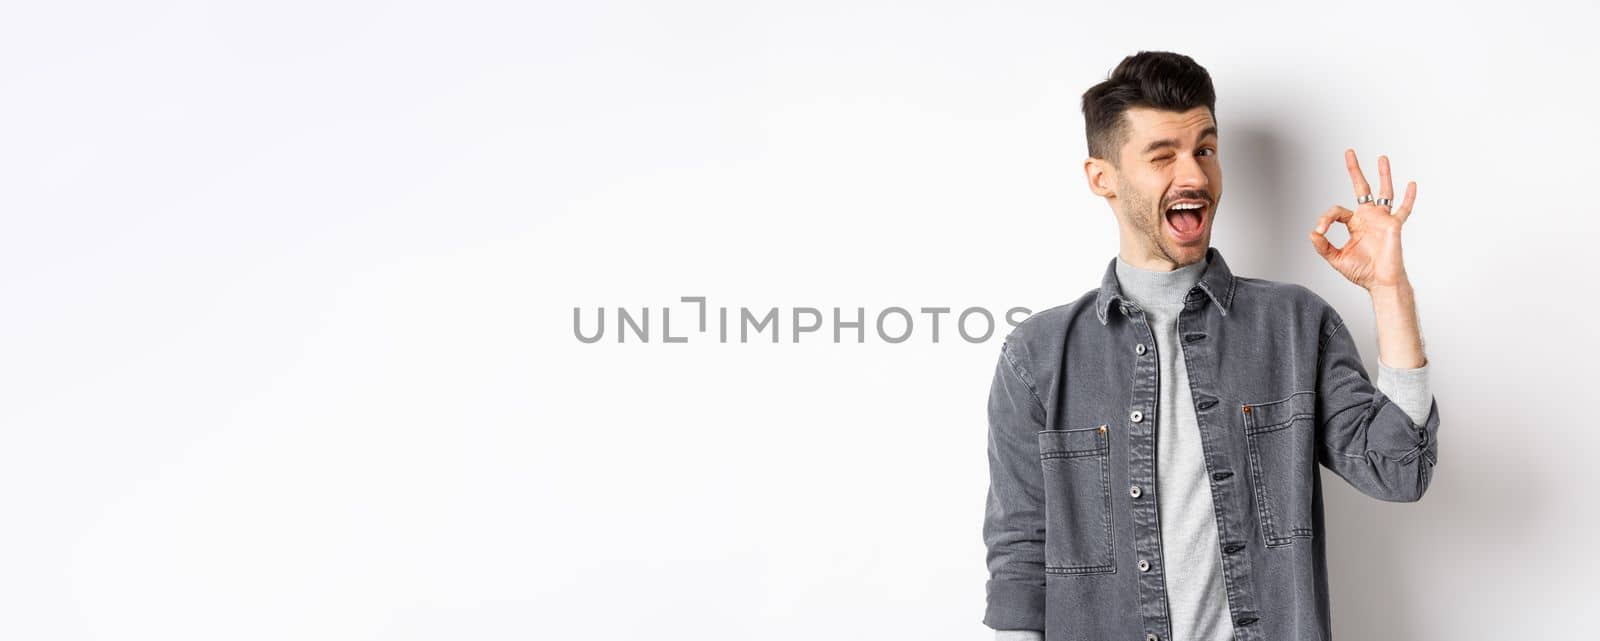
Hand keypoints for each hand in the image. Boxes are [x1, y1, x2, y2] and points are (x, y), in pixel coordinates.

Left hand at [1308, 149, 1417, 289]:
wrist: (1379, 282)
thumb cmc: (1362, 271)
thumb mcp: (1336, 258)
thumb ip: (1323, 246)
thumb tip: (1312, 233)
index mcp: (1355, 224)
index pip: (1337, 212)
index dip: (1326, 218)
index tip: (1320, 230)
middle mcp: (1369, 218)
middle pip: (1361, 188)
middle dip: (1355, 170)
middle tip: (1349, 153)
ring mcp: (1382, 219)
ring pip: (1384, 192)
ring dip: (1383, 175)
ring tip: (1381, 158)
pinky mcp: (1394, 226)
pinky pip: (1404, 210)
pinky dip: (1408, 198)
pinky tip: (1411, 184)